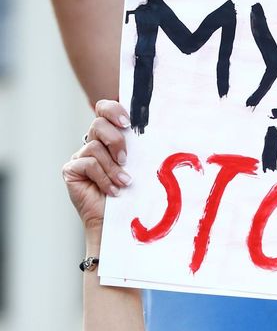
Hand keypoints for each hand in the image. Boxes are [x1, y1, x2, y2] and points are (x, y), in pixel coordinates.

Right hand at [62, 99, 130, 228]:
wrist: (115, 221)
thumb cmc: (130, 194)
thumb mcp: (136, 166)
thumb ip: (137, 148)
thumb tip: (151, 132)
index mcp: (108, 138)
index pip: (104, 110)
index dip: (113, 110)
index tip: (127, 122)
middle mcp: (92, 144)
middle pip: (98, 124)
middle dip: (115, 140)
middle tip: (125, 159)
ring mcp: (80, 157)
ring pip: (95, 147)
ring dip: (113, 168)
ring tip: (123, 183)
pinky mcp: (71, 170)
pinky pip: (88, 164)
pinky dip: (103, 178)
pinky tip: (111, 191)